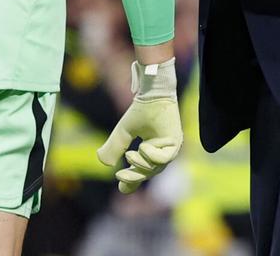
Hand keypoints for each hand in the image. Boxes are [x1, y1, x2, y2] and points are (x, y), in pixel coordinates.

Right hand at [96, 58, 182, 193]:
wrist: (152, 93)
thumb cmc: (141, 110)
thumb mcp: (123, 132)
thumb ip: (114, 146)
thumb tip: (103, 163)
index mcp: (153, 151)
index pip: (143, 172)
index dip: (132, 181)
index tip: (121, 187)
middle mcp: (163, 152)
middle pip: (149, 172)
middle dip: (134, 177)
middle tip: (119, 176)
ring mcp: (171, 148)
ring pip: (156, 167)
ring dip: (141, 164)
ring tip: (130, 155)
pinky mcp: (176, 142)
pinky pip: (164, 158)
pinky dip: (152, 156)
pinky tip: (143, 147)